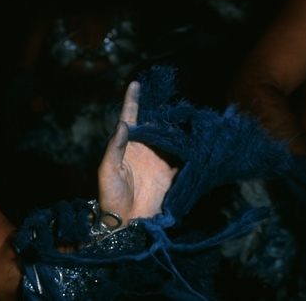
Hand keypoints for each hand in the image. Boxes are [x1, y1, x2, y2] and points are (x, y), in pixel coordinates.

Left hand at [97, 82, 177, 223]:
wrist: (126, 221)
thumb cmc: (110, 195)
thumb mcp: (107, 170)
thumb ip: (114, 147)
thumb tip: (123, 125)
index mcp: (126, 144)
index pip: (129, 117)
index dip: (133, 100)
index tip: (136, 83)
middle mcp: (144, 148)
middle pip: (154, 124)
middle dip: (162, 109)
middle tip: (172, 93)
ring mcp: (159, 159)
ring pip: (171, 137)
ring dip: (178, 126)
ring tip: (188, 111)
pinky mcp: (172, 173)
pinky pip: (184, 157)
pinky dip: (191, 148)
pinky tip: (199, 136)